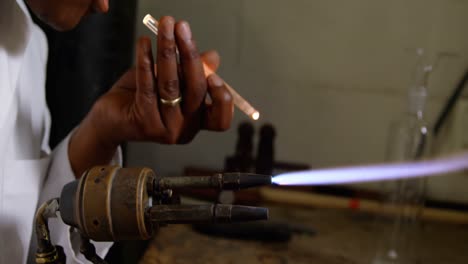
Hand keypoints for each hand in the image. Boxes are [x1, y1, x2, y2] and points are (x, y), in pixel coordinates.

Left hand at [69, 16, 233, 176]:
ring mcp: (164, 129)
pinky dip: (146, 60)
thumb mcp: (173, 83)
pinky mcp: (143, 122)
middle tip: (182, 27)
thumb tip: (213, 57)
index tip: (213, 74)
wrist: (111, 119)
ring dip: (168, 50)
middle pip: (196, 92)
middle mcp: (184, 130)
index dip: (222, 99)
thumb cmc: (144, 98)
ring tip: (165, 26)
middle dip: (190, 55)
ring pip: (170, 85)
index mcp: (197, 122)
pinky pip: (147, 86)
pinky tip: (144, 42)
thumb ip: (191, 73)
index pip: (220, 119)